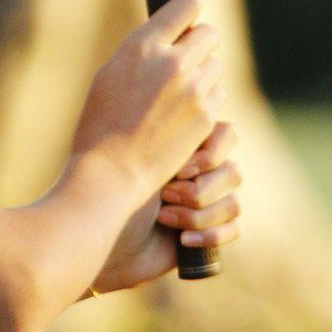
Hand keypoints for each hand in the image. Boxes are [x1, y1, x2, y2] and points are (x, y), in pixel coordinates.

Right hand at [71, 0, 227, 204]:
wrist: (112, 171)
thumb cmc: (101, 122)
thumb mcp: (110, 73)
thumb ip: (143, 50)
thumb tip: (170, 35)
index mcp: (142, 45)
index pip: (186, 5)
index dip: (188, 5)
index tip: (186, 11)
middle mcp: (173, 62)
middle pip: (209, 33)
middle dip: (198, 42)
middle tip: (182, 56)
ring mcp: (194, 90)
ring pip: (215, 65)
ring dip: (202, 72)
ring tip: (175, 93)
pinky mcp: (207, 116)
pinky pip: (217, 93)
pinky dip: (205, 99)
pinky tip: (181, 114)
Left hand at [93, 120, 241, 294]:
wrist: (96, 238)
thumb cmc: (104, 189)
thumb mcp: (130, 148)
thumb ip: (160, 119)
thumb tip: (184, 92)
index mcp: (184, 145)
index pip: (227, 134)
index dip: (209, 154)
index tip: (176, 168)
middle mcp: (199, 172)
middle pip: (234, 171)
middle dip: (199, 190)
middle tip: (164, 195)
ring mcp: (207, 203)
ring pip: (234, 202)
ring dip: (197, 214)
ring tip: (163, 218)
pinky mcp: (210, 233)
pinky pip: (235, 229)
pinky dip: (209, 235)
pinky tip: (182, 239)